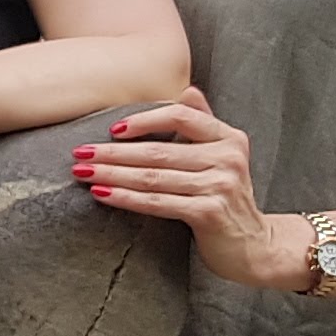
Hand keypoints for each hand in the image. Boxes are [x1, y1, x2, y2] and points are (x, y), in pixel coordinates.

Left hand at [75, 90, 307, 287]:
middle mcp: (227, 157)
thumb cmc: (227, 198)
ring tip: (82, 173)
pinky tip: (102, 195)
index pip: (181, 116)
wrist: (254, 245)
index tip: (112, 129)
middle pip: (158, 150)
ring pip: (153, 177)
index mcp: (228, 137)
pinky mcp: (209, 212)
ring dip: (112, 175)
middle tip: (81, 152)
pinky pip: (158, 202)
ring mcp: (220, 185)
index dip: (144, 120)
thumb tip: (187, 90)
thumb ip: (204, 124)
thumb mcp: (223, 156)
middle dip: (113, 153)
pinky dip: (126, 198)